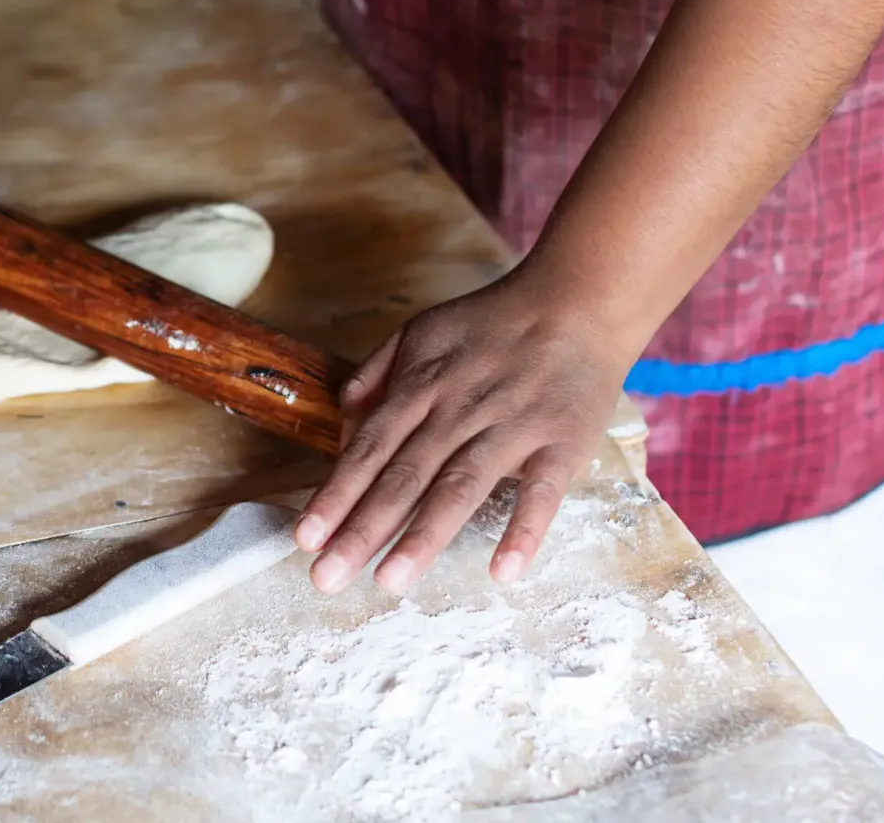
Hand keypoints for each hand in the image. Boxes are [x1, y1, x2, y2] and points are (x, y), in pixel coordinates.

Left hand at [292, 270, 640, 594]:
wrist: (578, 300)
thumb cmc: (491, 324)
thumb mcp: (420, 331)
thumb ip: (376, 373)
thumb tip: (342, 419)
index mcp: (421, 385)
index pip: (368, 448)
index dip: (336, 494)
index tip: (305, 537)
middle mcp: (459, 410)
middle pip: (403, 476)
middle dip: (362, 528)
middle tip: (327, 577)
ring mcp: (511, 428)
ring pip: (460, 487)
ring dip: (424, 537)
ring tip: (389, 582)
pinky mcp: (562, 444)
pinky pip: (542, 493)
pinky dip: (524, 531)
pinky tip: (502, 572)